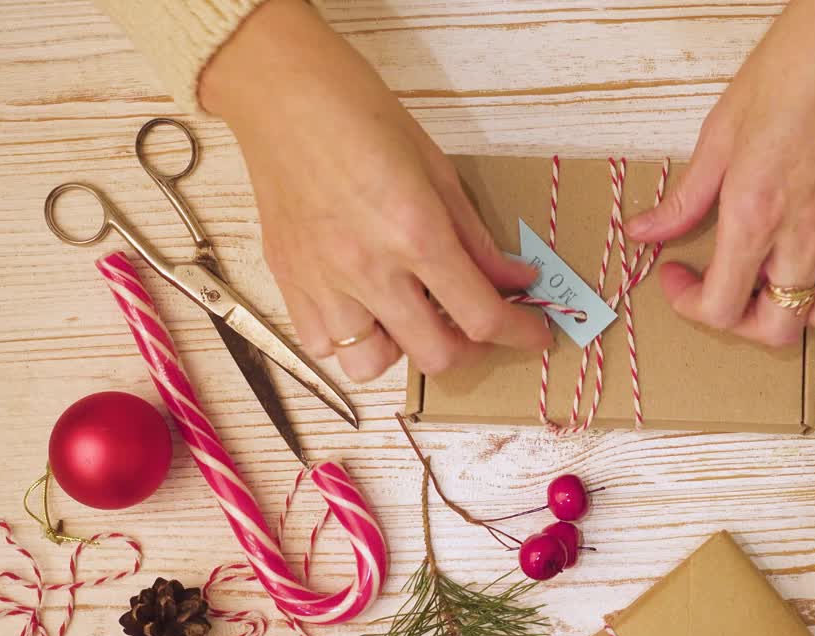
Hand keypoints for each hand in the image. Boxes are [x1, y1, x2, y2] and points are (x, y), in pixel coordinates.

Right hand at [201, 0, 549, 381]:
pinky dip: (349, 338)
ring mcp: (322, 281)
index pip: (480, 315)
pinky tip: (362, 305)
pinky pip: (321, 344)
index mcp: (415, 234)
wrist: (279, 91)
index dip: (519, 334)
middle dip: (470, 349)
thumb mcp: (438, 168)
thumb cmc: (361, 113)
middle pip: (434, 356)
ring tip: (409, 314)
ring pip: (370, 364)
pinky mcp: (287, 280)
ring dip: (401, 349)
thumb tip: (513, 279)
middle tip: (476, 326)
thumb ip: (476, 236)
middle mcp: (368, 270)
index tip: (534, 334)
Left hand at [626, 0, 814, 345]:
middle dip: (739, 322)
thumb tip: (645, 231)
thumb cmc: (792, 72)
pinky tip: (810, 254)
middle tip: (722, 289)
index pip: (720, 307)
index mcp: (756, 215)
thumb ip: (684, 197)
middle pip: (775, 329)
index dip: (688, 304)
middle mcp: (806, 236)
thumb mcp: (720, 133)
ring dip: (793, 313)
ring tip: (771, 281)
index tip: (676, 276)